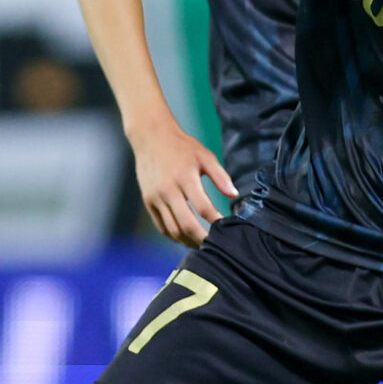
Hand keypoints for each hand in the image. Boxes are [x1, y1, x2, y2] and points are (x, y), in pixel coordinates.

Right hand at [129, 117, 236, 243]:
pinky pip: (161, 225)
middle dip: (202, 238)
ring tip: (202, 245)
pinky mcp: (148, 201)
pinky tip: (185, 238)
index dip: (216, 221)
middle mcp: (168, 190)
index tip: (227, 228)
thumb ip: (221, 176)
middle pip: (186, 224)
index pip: (203, 207)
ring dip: (187, 241)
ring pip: (172, 229)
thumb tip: (234, 195)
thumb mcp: (205, 156)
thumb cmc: (182, 147)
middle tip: (215, 245)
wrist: (151, 138)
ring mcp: (155, 198)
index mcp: (185, 178)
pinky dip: (173, 235)